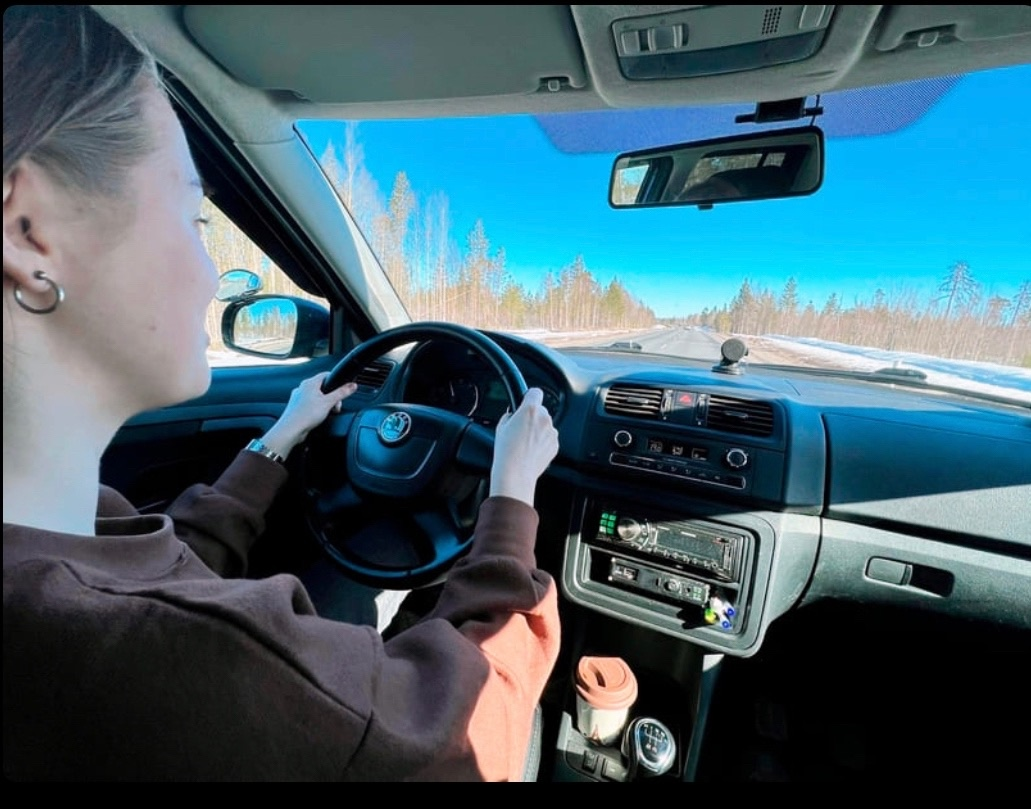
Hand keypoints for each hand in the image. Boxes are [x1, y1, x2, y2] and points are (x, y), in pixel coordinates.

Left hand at [259, 372, 356, 458]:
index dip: (336, 381)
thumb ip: (342, 393)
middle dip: (332, 396)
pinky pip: (310, 405)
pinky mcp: (297, 408)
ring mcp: (298, 398)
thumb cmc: (305, 415)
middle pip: (322, 387)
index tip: (343, 388)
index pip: (326, 375)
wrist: (291, 430)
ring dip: (324, 403)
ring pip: (316, 396)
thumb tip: (352, 385)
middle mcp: (302, 388)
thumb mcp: (329, 402)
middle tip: (335, 406)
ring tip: (327, 412)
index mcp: (309, 383)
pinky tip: (318, 417)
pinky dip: (316, 409)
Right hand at [489, 387, 558, 506]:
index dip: (530, 396)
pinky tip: (531, 450)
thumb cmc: (507, 451)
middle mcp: (544, 418)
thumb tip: (514, 415)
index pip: (535, 392)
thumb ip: (511, 415)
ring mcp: (551, 432)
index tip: (527, 401)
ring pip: (546, 425)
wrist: (516, 472)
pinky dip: (542, 441)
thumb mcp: (501, 427)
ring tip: (525, 442)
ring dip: (538, 430)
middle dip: (533, 416)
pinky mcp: (555, 444)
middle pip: (541, 410)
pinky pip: (549, 438)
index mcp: (530, 410)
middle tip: (521, 428)